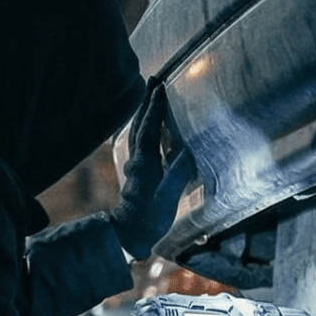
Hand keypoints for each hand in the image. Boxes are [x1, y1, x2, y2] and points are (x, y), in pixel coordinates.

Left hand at [106, 85, 192, 257]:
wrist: (127, 236)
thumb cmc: (148, 220)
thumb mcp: (166, 200)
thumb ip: (176, 175)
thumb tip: (188, 151)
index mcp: (144, 163)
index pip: (150, 129)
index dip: (156, 107)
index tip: (161, 86)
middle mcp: (137, 160)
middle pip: (140, 123)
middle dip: (147, 101)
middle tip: (154, 79)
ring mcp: (135, 165)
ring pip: (137, 131)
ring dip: (144, 111)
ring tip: (151, 95)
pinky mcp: (137, 172)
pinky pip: (139, 141)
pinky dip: (144, 126)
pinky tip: (149, 126)